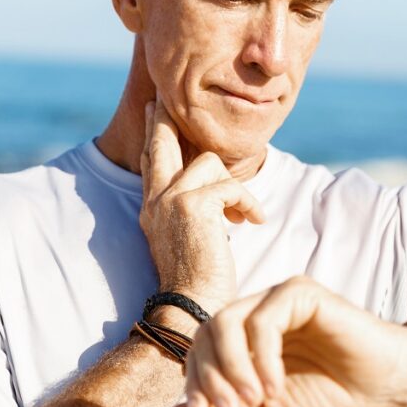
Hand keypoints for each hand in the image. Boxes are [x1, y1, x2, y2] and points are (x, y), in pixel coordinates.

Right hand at [139, 99, 264, 316]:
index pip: (153, 160)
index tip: (156, 110)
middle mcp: (155, 200)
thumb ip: (191, 209)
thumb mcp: (188, 237)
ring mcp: (170, 200)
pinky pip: (231, 185)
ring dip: (235, 187)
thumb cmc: (199, 281)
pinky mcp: (193, 205)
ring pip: (210, 162)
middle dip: (166, 119)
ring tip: (244, 214)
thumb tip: (212, 190)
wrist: (191, 307)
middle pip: (162, 143)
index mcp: (152, 207)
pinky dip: (248, 203)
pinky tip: (254, 221)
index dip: (156, 135)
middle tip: (166, 99)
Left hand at [168, 276, 406, 406]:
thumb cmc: (331, 392)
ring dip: (232, 369)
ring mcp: (279, 298)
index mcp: (246, 336)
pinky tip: (276, 385)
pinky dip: (261, 358)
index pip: (199, 348)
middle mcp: (258, 310)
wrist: (381, 386)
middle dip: (210, 377)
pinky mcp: (302, 293)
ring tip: (255, 399)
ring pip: (227, 321)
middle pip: (206, 331)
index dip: (196, 382)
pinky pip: (262, 320)